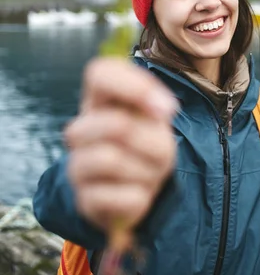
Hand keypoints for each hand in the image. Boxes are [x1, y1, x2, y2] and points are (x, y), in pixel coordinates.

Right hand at [64, 57, 177, 231]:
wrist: (132, 193)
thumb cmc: (145, 146)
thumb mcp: (155, 123)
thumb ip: (156, 108)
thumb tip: (161, 109)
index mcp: (97, 101)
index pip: (100, 73)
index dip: (135, 86)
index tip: (167, 110)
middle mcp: (79, 131)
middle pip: (116, 125)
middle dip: (153, 143)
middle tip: (162, 154)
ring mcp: (76, 166)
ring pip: (115, 161)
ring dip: (148, 171)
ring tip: (148, 174)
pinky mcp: (84, 201)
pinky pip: (124, 196)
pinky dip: (142, 197)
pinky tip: (137, 194)